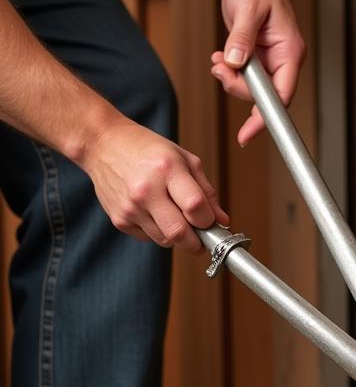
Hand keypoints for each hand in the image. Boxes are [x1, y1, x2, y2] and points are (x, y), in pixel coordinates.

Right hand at [80, 115, 227, 252]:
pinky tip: (154, 213)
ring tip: (175, 217)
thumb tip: (222, 220)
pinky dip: (157, 232)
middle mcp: (146, 190)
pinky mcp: (119, 219)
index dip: (209, 221)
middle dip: (197, 243)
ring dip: (177, 236)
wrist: (102, 143)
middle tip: (201, 238)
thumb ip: (206, 191)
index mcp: (167, 169)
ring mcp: (130, 207)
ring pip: (166, 241)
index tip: (210, 221)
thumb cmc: (147, 149)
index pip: (195, 208)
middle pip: (180, 234)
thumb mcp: (184, 159)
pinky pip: (148, 238)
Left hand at [211, 0, 305, 146]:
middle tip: (219, 69)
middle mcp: (284, 60)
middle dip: (237, 87)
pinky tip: (221, 58)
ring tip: (217, 60)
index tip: (248, 134)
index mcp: (290, 52)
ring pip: (251, 88)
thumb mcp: (248, 8)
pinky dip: (230, 72)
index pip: (281, 96)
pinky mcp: (258, 58)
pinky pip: (245, 77)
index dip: (265, 117)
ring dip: (230, 79)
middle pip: (263, 95)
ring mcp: (272, 61)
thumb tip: (236, 63)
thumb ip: (242, 38)